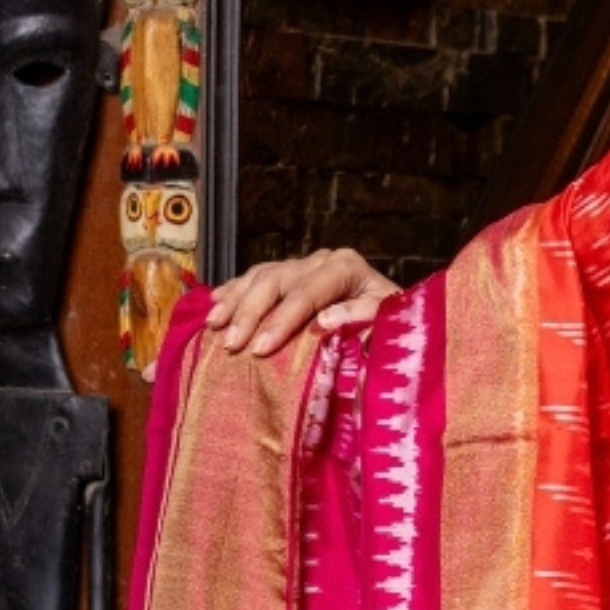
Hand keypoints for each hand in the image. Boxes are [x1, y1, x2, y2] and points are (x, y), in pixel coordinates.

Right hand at [205, 247, 396, 353]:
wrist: (396, 315)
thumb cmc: (391, 323)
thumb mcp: (389, 320)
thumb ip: (364, 317)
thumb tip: (325, 321)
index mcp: (345, 267)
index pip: (307, 293)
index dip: (281, 321)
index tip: (259, 349)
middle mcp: (320, 260)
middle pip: (275, 281)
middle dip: (249, 313)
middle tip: (231, 344)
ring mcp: (301, 264)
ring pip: (259, 276)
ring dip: (234, 301)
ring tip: (212, 325)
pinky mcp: (289, 273)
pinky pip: (254, 277)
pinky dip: (233, 291)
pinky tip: (214, 304)